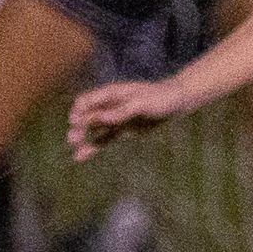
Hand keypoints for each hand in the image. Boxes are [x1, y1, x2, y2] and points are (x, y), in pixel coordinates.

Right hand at [68, 79, 188, 161]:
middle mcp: (109, 105)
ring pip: (92, 129)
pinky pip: (104, 139)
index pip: (85, 101)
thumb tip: (100, 118)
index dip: (79, 112)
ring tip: (75, 150)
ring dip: (82, 138)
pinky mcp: (122, 129)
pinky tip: (80, 157)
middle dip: (78, 127)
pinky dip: (93, 146)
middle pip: (86, 116)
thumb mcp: (142, 103)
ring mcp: (115, 118)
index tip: (77, 123)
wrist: (179, 102)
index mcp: (111, 94)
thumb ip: (121, 111)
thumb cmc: (161, 98)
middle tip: (74, 140)